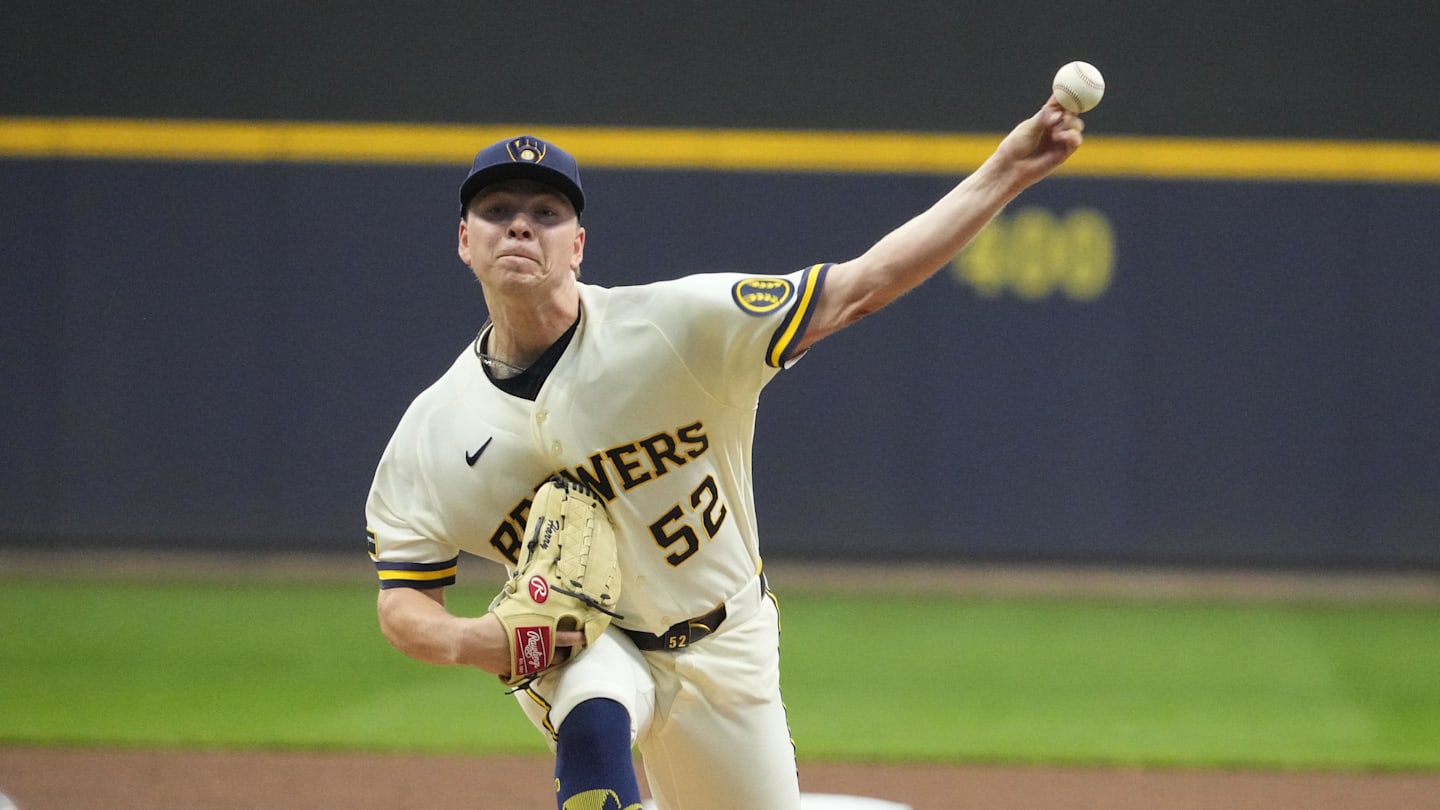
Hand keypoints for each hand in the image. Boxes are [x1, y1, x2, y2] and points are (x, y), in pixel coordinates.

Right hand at [469, 612, 586, 677]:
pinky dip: (533, 665)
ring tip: (556, 655)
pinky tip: (533, 660)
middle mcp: (532, 653)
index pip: (562, 639)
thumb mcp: (511, 612)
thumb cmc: (490, 624)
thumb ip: (526, 611)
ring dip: (551, 660)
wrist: (470, 643)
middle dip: (564, 653)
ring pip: (545, 666)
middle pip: (557, 657)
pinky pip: (529, 670)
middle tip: (570, 647)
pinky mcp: (514, 672)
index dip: (575, 638)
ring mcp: (524, 665)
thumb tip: (535, 594)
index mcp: (534, 637)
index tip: (583, 636)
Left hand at [990, 97, 1085, 188]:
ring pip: (1077, 124)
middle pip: (1072, 111)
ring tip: (1055, 132)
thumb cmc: (1015, 146)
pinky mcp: (1064, 152)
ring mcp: (1061, 138)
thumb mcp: (1028, 129)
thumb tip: (1059, 114)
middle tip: (1066, 111)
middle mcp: (1055, 126)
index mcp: (1044, 116)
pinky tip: (1059, 137)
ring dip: (1070, 124)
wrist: (1012, 168)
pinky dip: (1071, 136)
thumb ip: (1043, 120)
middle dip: (1073, 108)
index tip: (1071, 86)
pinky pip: (1076, 140)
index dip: (1067, 93)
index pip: (1059, 101)